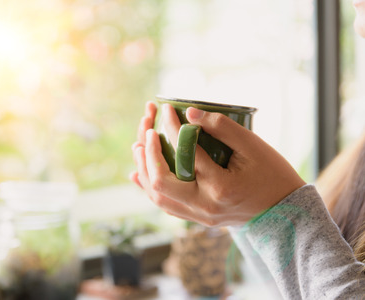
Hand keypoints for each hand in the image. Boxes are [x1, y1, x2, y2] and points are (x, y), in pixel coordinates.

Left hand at [130, 102, 305, 226]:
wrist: (285, 212)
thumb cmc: (272, 175)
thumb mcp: (253, 147)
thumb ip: (222, 127)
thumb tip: (190, 113)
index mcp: (221, 187)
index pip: (186, 153)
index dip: (173, 128)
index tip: (167, 110)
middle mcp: (205, 206)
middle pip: (161, 182)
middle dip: (148, 153)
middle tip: (147, 130)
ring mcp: (199, 217)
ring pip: (158, 197)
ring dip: (144, 170)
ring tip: (138, 147)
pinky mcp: (198, 219)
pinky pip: (166, 206)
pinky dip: (150, 189)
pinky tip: (138, 175)